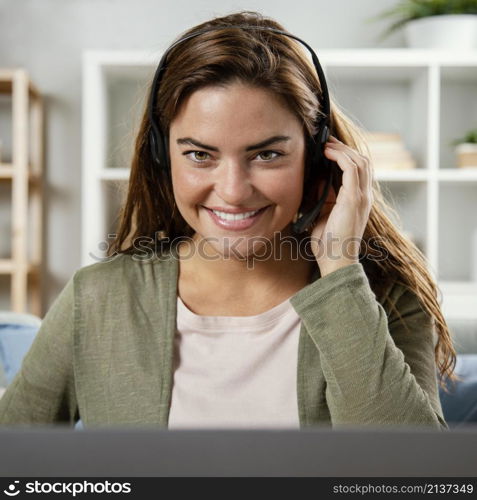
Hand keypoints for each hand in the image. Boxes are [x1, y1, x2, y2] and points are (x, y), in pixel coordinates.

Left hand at [309, 135, 372, 276]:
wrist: (336, 261)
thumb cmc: (329, 244)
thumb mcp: (324, 215)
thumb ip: (324, 199)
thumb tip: (317, 182)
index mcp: (359, 201)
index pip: (360, 171)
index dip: (347, 156)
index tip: (329, 148)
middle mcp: (365, 197)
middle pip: (363, 161)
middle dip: (345, 148)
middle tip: (327, 142)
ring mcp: (362, 197)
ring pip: (360, 161)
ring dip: (343, 150)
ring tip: (327, 145)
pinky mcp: (354, 199)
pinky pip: (352, 169)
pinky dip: (341, 157)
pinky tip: (328, 153)